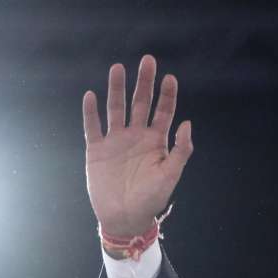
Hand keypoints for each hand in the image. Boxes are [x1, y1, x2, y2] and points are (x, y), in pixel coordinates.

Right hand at [83, 54, 192, 237]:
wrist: (126, 217)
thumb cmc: (152, 198)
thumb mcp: (170, 175)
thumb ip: (180, 151)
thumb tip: (187, 124)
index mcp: (156, 141)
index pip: (163, 112)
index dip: (167, 95)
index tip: (170, 77)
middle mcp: (136, 136)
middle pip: (140, 103)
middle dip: (144, 83)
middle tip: (147, 60)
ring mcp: (116, 141)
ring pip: (116, 109)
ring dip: (116, 89)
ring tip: (118, 68)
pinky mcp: (97, 149)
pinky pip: (93, 127)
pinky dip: (91, 112)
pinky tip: (91, 95)